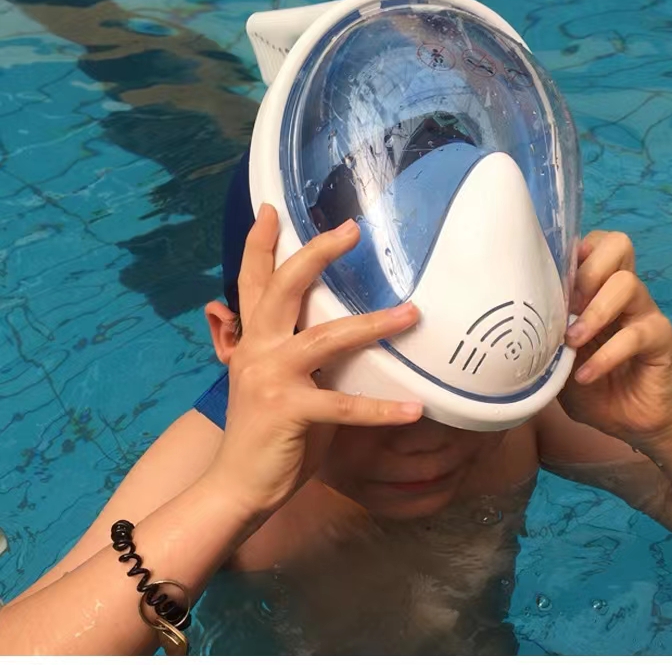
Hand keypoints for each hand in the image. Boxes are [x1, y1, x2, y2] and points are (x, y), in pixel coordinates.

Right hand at [205, 204, 421, 518]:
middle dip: (318, 253)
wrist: (236, 485)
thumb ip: (300, 351)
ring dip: (374, 324)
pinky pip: (343, 406)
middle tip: (352, 229)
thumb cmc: (266, 431)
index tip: (272, 208)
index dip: (259, 243)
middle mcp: (257, 348)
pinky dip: (381, 409)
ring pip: (327, 337)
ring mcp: (270, 377)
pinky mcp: (287, 411)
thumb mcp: (275, 380)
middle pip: (286, 286)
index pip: (252, 280)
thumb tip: (345, 329)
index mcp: (253, 338)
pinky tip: (414, 409)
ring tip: (412, 313)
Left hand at [559, 231, 671, 444]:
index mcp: (598, 289)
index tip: (551, 276)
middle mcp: (624, 293)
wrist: (630, 420)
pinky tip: (585, 375)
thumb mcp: (556, 357)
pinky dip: (605, 355)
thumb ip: (543, 334)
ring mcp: (645, 313)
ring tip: (572, 342)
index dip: (576, 249)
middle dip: (586, 270)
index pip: (597, 242)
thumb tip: (511, 320)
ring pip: (627, 284)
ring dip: (593, 312)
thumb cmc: (589, 383)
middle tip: (566, 306)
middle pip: (618, 245)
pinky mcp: (661, 340)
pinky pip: (636, 334)